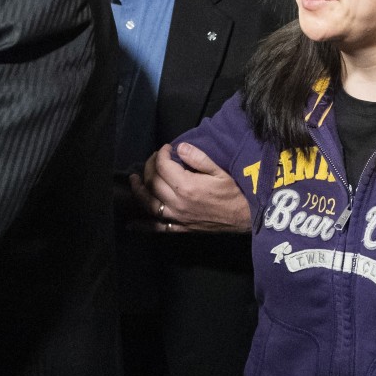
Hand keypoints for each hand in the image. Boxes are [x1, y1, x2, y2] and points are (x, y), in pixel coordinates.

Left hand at [129, 143, 250, 232]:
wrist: (244, 217)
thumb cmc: (234, 192)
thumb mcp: (220, 171)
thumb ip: (198, 158)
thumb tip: (180, 147)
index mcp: (187, 186)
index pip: (164, 166)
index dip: (161, 154)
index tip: (166, 148)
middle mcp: (178, 202)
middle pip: (153, 182)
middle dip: (150, 166)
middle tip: (154, 158)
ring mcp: (177, 216)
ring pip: (149, 203)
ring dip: (139, 190)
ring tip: (134, 179)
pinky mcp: (180, 227)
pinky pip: (157, 227)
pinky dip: (143, 225)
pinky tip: (132, 223)